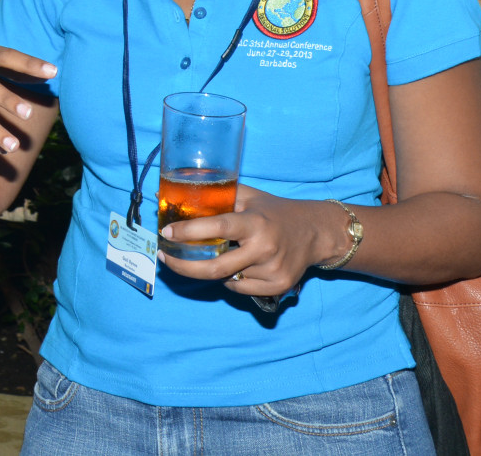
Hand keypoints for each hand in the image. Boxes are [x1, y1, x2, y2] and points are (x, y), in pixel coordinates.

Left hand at [158, 185, 351, 297]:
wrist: (315, 232)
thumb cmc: (274, 211)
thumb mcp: (249, 196)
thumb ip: (218, 195)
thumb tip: (178, 192)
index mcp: (255, 222)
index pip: (218, 227)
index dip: (189, 231)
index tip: (167, 232)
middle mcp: (264, 248)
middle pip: (216, 268)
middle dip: (184, 267)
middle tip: (165, 257)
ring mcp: (272, 271)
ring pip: (226, 279)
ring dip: (212, 270)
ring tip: (216, 255)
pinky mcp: (278, 286)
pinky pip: (240, 288)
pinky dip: (230, 280)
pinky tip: (237, 266)